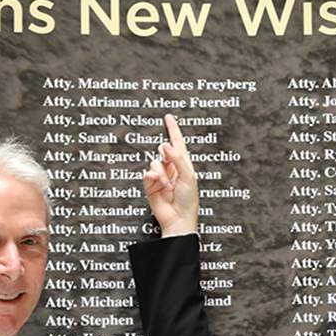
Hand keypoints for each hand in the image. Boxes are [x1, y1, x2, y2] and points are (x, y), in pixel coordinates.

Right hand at [142, 114, 199, 236]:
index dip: (173, 129)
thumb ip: (177, 159)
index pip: (177, 142)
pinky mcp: (150, 185)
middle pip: (163, 151)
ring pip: (155, 163)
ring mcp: (160, 176)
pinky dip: (153, 177)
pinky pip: (147, 173)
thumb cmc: (188, 200)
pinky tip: (158, 184)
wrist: (179, 219)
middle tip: (169, 161)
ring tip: (169, 186)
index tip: (168, 117)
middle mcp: (171, 168)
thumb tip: (166, 145)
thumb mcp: (188, 176)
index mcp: (184, 165)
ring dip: (162, 173)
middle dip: (166, 155)